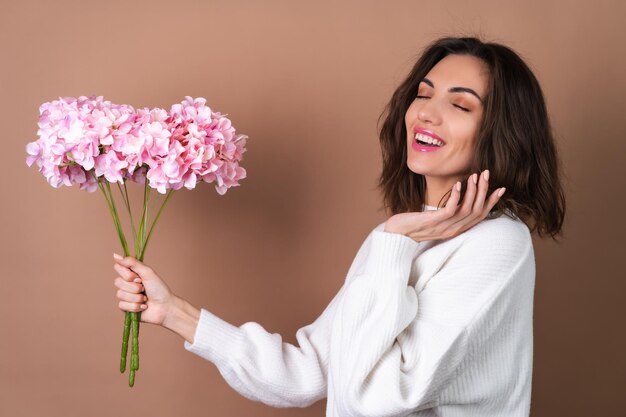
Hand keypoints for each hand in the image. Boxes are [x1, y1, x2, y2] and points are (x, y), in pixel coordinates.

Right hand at [113, 254, 174, 325]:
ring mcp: (126, 296)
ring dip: (136, 297)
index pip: (118, 267)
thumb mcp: (147, 272)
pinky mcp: (126, 308)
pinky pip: (122, 305)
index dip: (127, 274)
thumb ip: (132, 263)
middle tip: (144, 288)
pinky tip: (143, 306)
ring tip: (145, 299)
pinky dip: (135, 306)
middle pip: (117, 282)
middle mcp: (127, 284)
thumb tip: (115, 255)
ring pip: (120, 294)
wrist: (165, 307)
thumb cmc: (159, 289)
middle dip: (134, 287)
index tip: (138, 277)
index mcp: (132, 273)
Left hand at [384, 170, 505, 242]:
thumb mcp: (437, 217)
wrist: (398, 234)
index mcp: (458, 228)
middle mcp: (454, 229)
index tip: (501, 188)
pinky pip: (450, 209)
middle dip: (484, 191)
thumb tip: (460, 195)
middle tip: (486, 174)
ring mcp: (445, 226)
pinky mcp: (434, 222)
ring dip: (472, 191)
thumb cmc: (417, 223)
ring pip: (467, 209)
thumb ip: (450, 210)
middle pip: (477, 210)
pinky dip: (456, 196)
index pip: (480, 216)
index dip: (491, 202)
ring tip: (474, 175)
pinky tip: (457, 184)